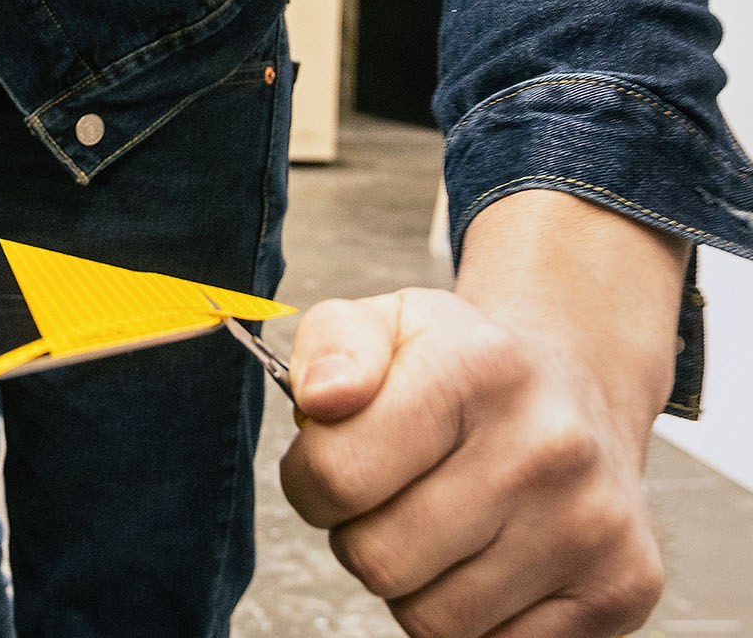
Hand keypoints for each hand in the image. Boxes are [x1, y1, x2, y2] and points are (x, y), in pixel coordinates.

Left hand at [282, 288, 665, 636]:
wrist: (576, 394)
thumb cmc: (461, 372)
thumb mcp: (383, 326)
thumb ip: (329, 347)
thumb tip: (322, 397)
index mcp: (480, 369)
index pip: (334, 476)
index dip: (313, 481)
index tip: (343, 460)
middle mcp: (549, 446)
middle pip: (377, 560)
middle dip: (363, 537)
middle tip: (401, 497)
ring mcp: (592, 524)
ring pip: (431, 620)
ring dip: (417, 584)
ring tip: (447, 526)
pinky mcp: (621, 588)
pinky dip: (474, 620)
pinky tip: (492, 561)